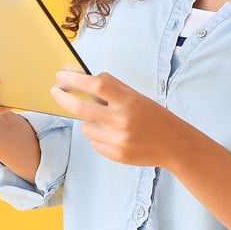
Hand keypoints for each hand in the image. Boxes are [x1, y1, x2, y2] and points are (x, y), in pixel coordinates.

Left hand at [50, 70, 185, 167]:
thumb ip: (108, 85)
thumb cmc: (152, 115)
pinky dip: (98, 136)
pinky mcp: (116, 155)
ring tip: (108, 121)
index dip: (75, 79)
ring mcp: (118, 140)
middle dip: (63, 98)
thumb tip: (77, 74)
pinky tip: (115, 135)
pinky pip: (93, 142)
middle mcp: (122, 120)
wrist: (174, 144)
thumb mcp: (134, 95)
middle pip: (81, 108)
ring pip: (86, 127)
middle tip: (56, 91)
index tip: (61, 75)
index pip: (96, 85)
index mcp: (128, 101)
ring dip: (89, 120)